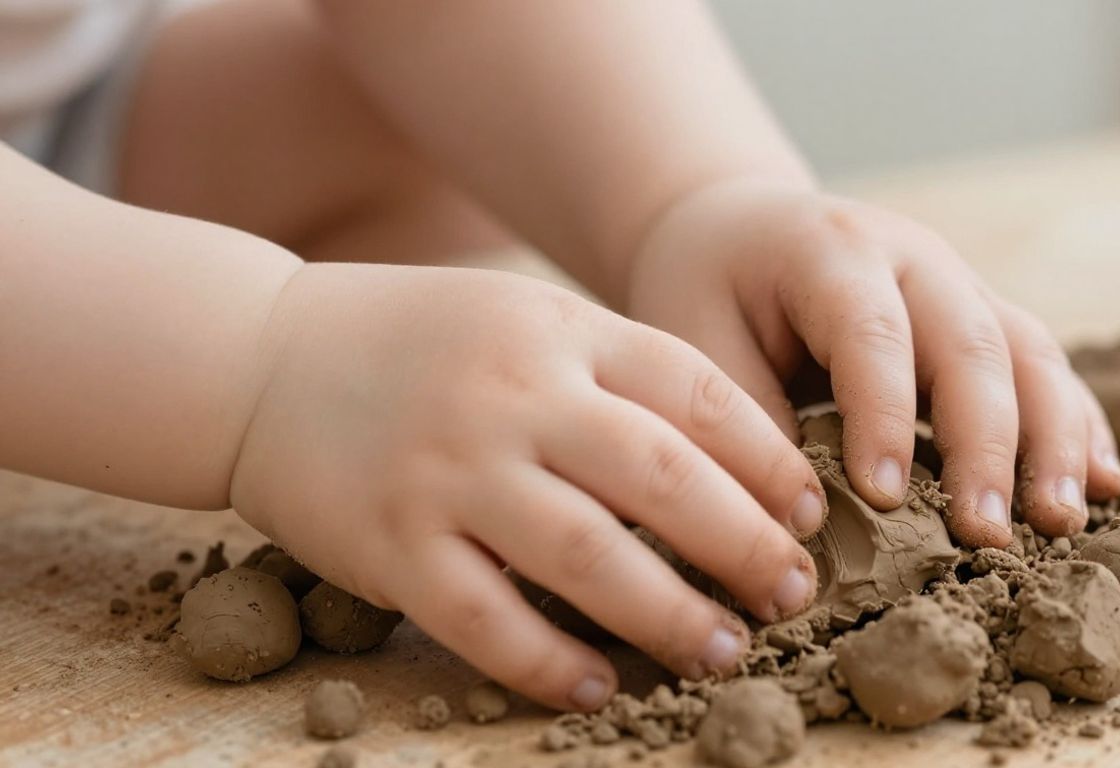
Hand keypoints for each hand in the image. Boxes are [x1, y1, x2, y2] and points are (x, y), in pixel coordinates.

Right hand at [228, 264, 823, 710]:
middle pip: (665, 479)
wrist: (262, 357)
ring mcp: (451, 473)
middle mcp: (514, 398)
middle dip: (746, 545)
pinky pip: (489, 622)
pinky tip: (600, 687)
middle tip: (792, 592)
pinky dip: (551, 663)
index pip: (697, 393)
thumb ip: (614, 372)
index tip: (810, 511)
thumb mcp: (526, 320)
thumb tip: (731, 462)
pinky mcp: (392, 546)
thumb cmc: (419, 344)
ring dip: (671, 616)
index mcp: (560, 333)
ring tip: (723, 650)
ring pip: (589, 559)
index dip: (769, 460)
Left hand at [626, 178, 1119, 548]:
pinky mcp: (984, 317)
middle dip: (986, 443)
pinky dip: (1078, 424)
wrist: (741, 230)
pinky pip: (1046, 366)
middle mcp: (913, 257)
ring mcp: (960, 283)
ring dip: (1054, 438)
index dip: (883, 416)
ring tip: (1062, 521)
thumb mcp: (695, 340)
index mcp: (831, 250)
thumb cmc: (710, 290)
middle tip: (989, 534)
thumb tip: (799, 523)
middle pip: (970, 342)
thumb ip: (747, 420)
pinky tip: (1102, 484)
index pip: (871, 333)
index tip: (883, 499)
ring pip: (1029, 351)